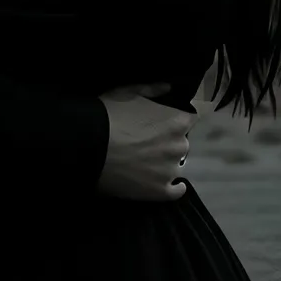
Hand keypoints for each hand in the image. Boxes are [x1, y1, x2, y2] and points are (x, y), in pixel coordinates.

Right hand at [97, 85, 196, 201]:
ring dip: (166, 164)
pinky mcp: (160, 191)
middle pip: (182, 143)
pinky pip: (175, 192)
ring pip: (177, 166)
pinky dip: (174, 188)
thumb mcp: (129, 93)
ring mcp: (171, 171)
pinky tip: (168, 185)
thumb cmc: (110, 114)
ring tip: (148, 163)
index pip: (189, 120)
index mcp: (177, 121)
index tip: (162, 122)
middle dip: (169, 142)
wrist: (91, 146)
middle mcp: (180, 146)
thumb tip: (168, 88)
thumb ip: (153, 90)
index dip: (174, 120)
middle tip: (149, 142)